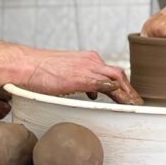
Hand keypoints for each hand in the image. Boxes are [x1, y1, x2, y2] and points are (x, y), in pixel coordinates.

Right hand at [23, 50, 141, 104]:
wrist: (27, 64)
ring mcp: (87, 69)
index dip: (123, 85)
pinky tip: (121, 99)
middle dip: (130, 90)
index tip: (130, 96)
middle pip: (119, 75)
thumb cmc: (42, 70)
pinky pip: (103, 85)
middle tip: (137, 103)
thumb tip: (94, 94)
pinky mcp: (80, 78)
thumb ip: (83, 82)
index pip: (112, 72)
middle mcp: (91, 61)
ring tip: (134, 105)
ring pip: (116, 79)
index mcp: (89, 59)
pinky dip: (115, 92)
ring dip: (127, 94)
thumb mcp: (67, 75)